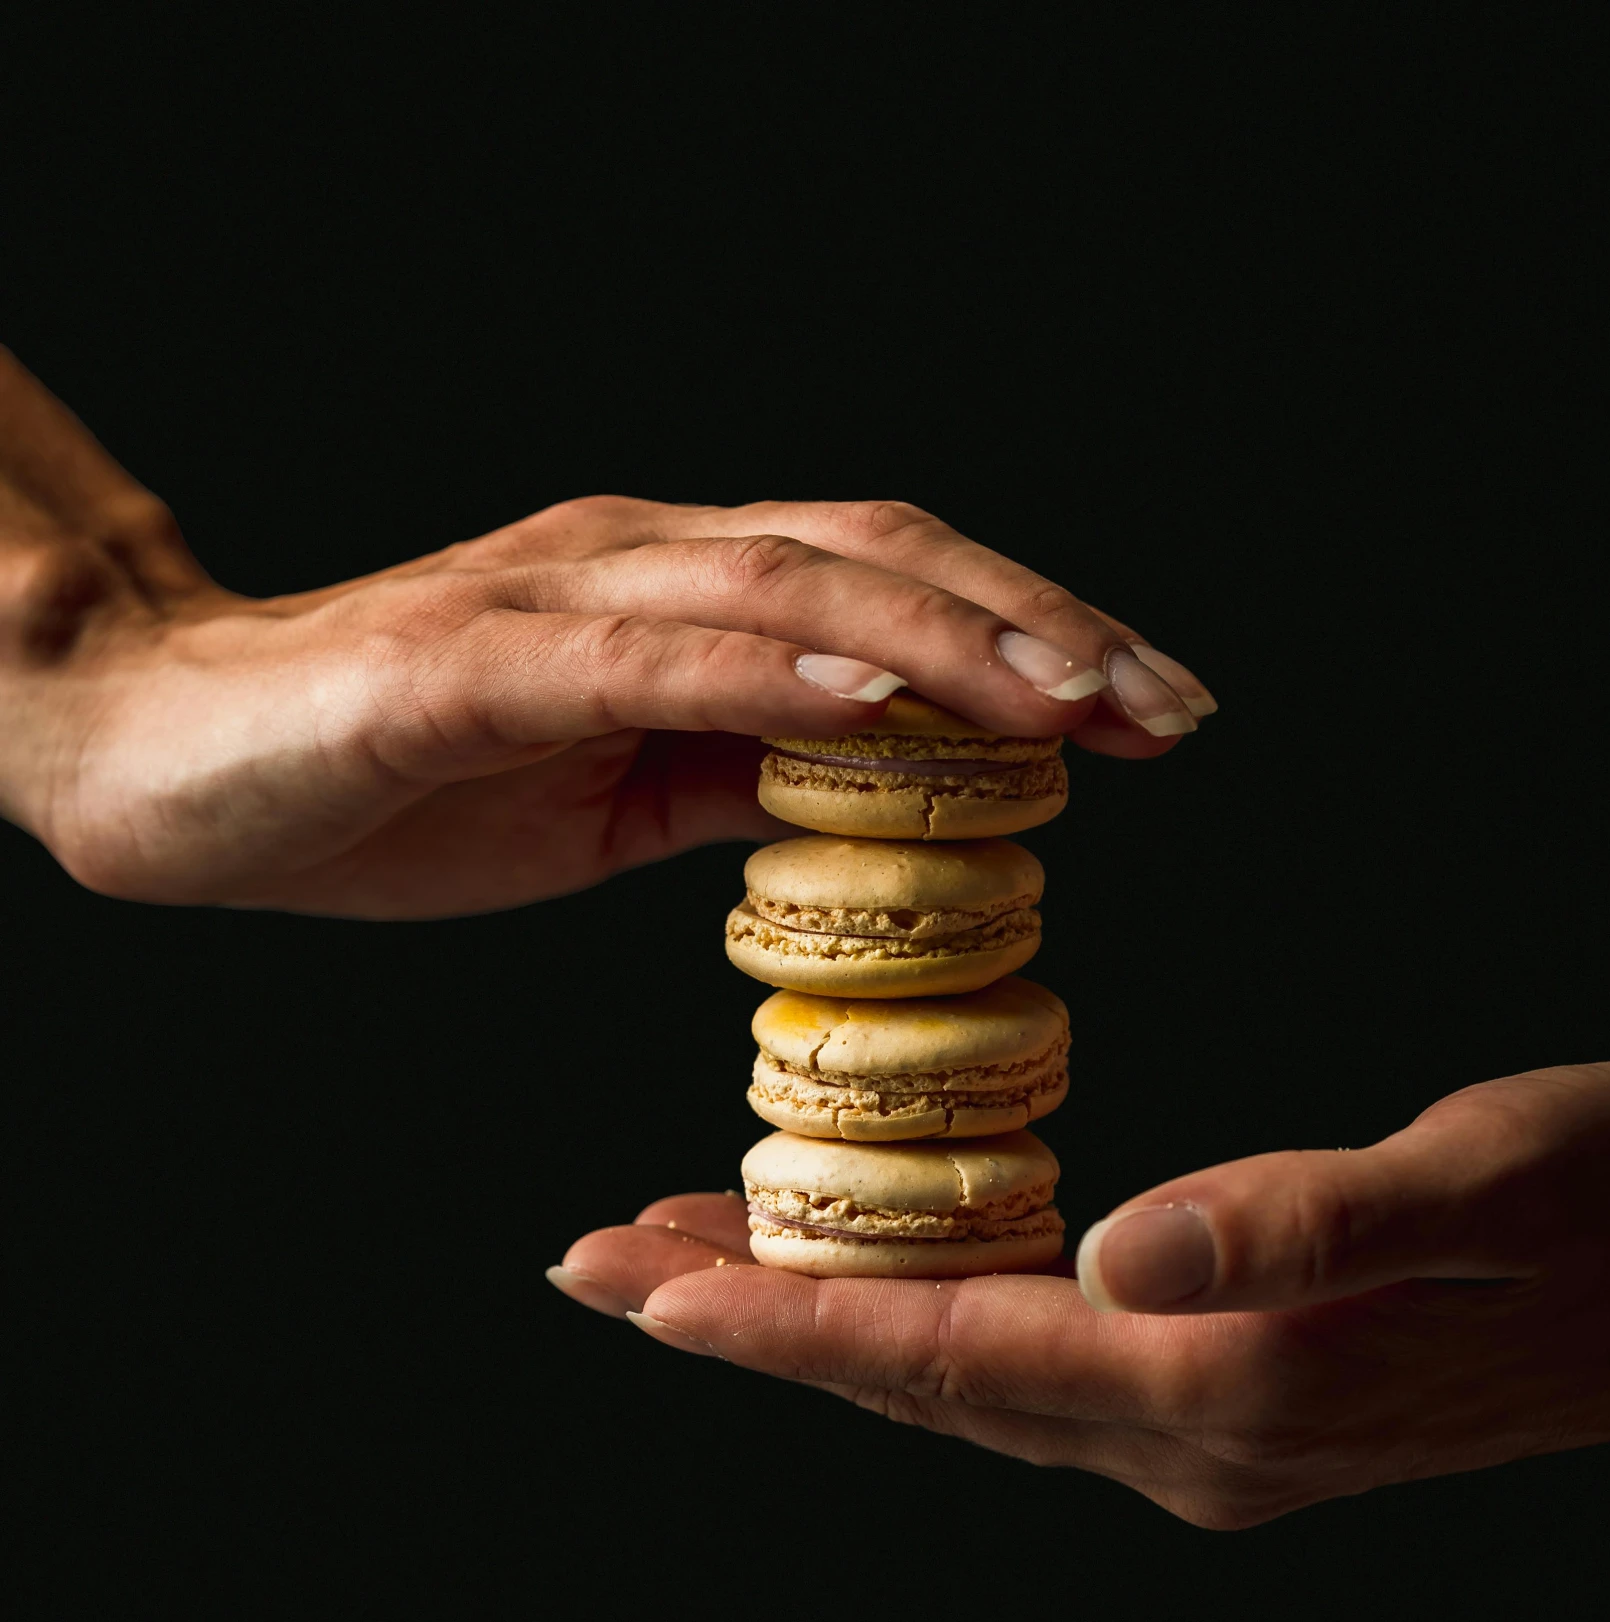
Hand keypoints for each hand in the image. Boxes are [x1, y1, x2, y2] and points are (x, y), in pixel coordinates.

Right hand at [0, 352, 1211, 917]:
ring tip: (1071, 696)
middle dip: (1033, 626)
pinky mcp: (458, 671)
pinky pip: (632, 659)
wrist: (164, 767)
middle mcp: (629, 566)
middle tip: (1164, 706)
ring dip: (939, 640)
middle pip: (868, 557)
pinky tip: (869, 702)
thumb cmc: (387, 781)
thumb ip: (734, 773)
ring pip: (777, 587)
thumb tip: (880, 795)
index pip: (885, 586)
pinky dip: (762, 671)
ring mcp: (546, 605)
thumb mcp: (606, 795)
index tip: (1149, 710)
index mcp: (673, 596)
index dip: (1028, 632)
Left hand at [554, 1060, 1609, 1527]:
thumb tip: (1124, 1244)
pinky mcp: (1223, 1403)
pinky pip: (1025, 1364)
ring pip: (960, 1379)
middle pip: (922, 1385)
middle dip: (753, 1323)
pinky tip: (863, 1265)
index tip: (637, 1289)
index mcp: (1234, 1384)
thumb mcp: (1493, 1178)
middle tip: (592, 1262)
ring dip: (818, 1322)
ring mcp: (1205, 1438)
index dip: (791, 1324)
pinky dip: (918, 1316)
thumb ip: (1308, 1220)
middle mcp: (1193, 1439)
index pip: (960, 1356)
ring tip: (677, 1257)